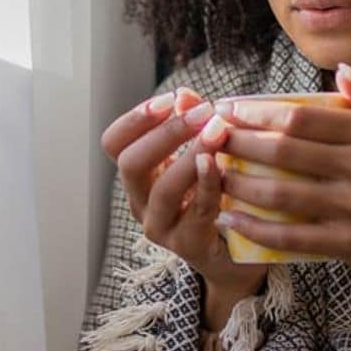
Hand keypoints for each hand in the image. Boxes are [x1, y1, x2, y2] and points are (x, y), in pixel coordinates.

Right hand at [100, 86, 267, 304]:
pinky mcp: (189, 245)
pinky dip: (208, 184)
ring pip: (162, 190)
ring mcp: (162, 227)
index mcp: (138, 176)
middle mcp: (141, 202)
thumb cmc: (217, 196)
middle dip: (165, 133)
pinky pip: (196, 212)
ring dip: (189, 155)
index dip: (135, 119)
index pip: (114, 143)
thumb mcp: (203, 155)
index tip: (167, 100)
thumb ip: (193, 125)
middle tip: (202, 113)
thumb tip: (185, 96)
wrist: (235, 255)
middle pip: (129, 164)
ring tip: (217, 131)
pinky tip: (220, 163)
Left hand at [214, 64, 350, 291]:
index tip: (226, 111)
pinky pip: (288, 236)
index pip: (301, 118)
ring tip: (212, 176)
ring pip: (279, 193)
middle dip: (238, 144)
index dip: (257, 113)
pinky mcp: (345, 243)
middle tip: (209, 140)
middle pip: (283, 151)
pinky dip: (252, 228)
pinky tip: (226, 218)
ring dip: (238, 184)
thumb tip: (341, 70)